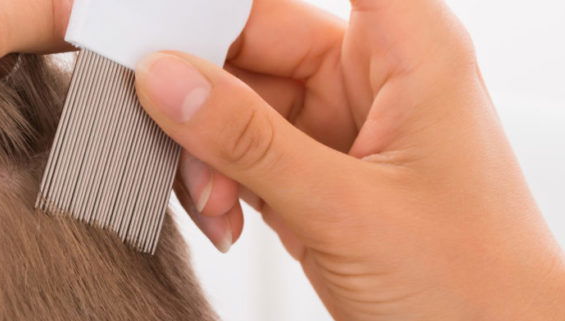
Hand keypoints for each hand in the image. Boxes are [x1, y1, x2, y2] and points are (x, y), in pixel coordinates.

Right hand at [134, 0, 564, 319]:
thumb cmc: (473, 284)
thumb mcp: (346, 207)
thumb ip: (249, 141)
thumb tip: (168, 79)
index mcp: (407, 50)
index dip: (240, 3)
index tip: (181, 20)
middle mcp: (370, 77)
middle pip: (256, 41)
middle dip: (207, 91)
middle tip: (172, 126)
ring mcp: (336, 125)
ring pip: (238, 102)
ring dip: (209, 150)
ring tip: (214, 198)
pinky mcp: (312, 170)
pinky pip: (241, 150)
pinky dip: (219, 181)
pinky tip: (227, 215)